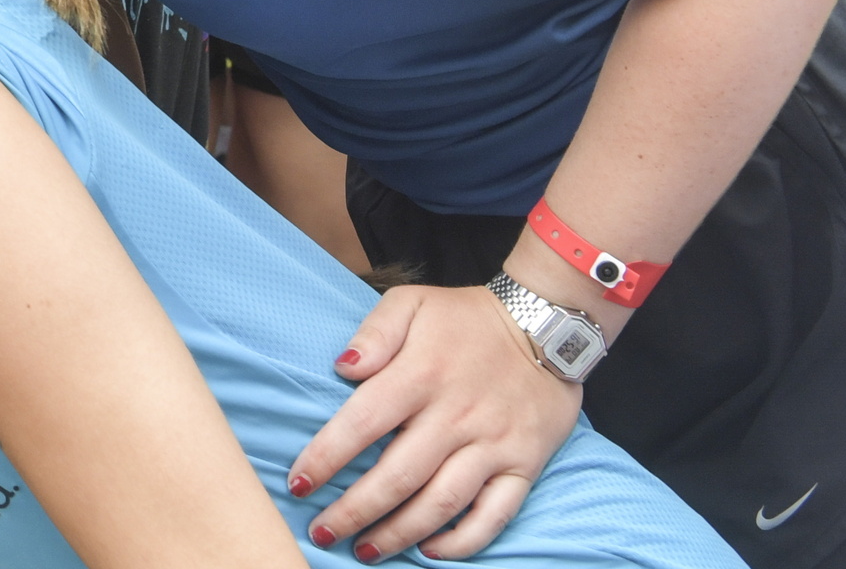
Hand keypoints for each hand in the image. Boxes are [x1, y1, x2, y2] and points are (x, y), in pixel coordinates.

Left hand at [287, 283, 582, 560]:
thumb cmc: (466, 318)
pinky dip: (464, 541)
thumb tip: (342, 367)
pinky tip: (431, 551)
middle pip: (398, 476)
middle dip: (354, 510)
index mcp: (421, 375)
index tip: (298, 483)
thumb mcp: (412, 302)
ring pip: (442, 503)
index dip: (326, 457)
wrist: (547, 326)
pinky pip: (495, 514)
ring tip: (365, 551)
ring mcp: (493, 444)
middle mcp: (456, 416)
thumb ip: (374, 332)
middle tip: (322, 531)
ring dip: (400, 534)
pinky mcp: (524, 464)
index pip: (362, 423)